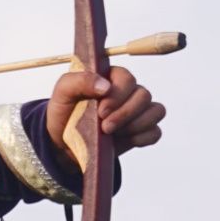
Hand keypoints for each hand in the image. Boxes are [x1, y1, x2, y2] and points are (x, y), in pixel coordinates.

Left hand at [45, 65, 163, 164]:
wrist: (63, 143)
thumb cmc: (64, 112)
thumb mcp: (63, 92)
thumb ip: (80, 81)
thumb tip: (106, 86)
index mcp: (111, 77)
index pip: (127, 78)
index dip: (118, 95)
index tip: (101, 111)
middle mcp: (127, 92)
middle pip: (144, 95)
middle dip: (126, 114)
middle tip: (105, 127)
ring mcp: (136, 112)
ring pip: (156, 111)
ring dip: (136, 124)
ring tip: (113, 133)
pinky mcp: (140, 131)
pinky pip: (155, 132)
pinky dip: (143, 137)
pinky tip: (125, 139)